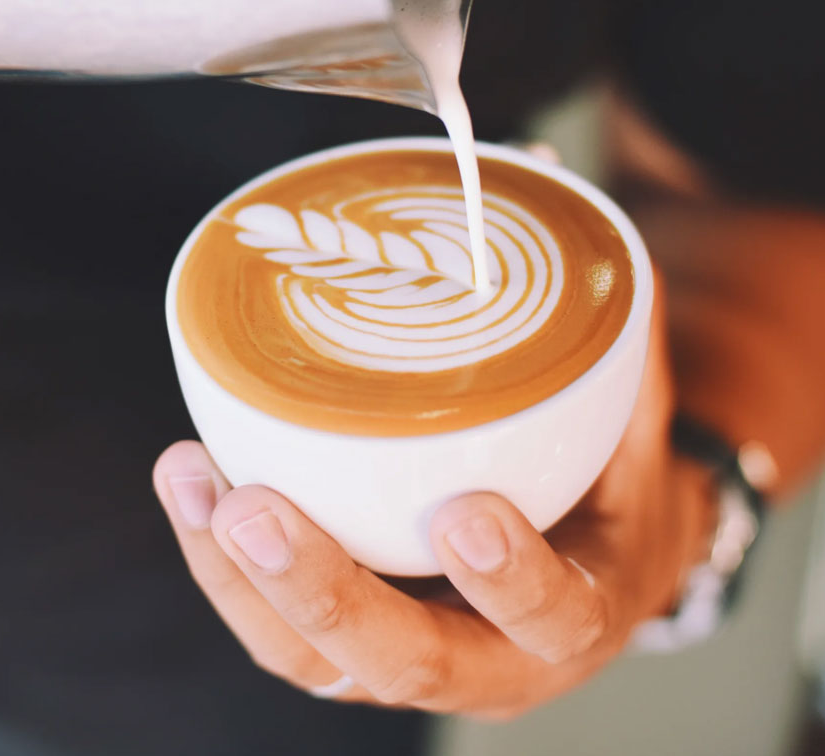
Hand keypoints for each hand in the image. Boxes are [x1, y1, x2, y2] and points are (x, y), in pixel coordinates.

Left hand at [152, 302, 714, 718]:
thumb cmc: (610, 470)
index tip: (467, 511)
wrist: (596, 554)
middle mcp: (494, 662)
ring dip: (241, 581)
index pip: (552, 616)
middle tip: (256, 510)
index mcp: (582, 610)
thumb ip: (601, 305)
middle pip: (403, 663)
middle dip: (322, 592)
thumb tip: (535, 162)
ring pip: (314, 659)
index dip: (510, 579)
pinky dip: (220, 564)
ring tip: (194, 481)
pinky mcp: (346, 645)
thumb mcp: (636, 402)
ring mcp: (409, 658)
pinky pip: (273, 627)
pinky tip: (188, 480)